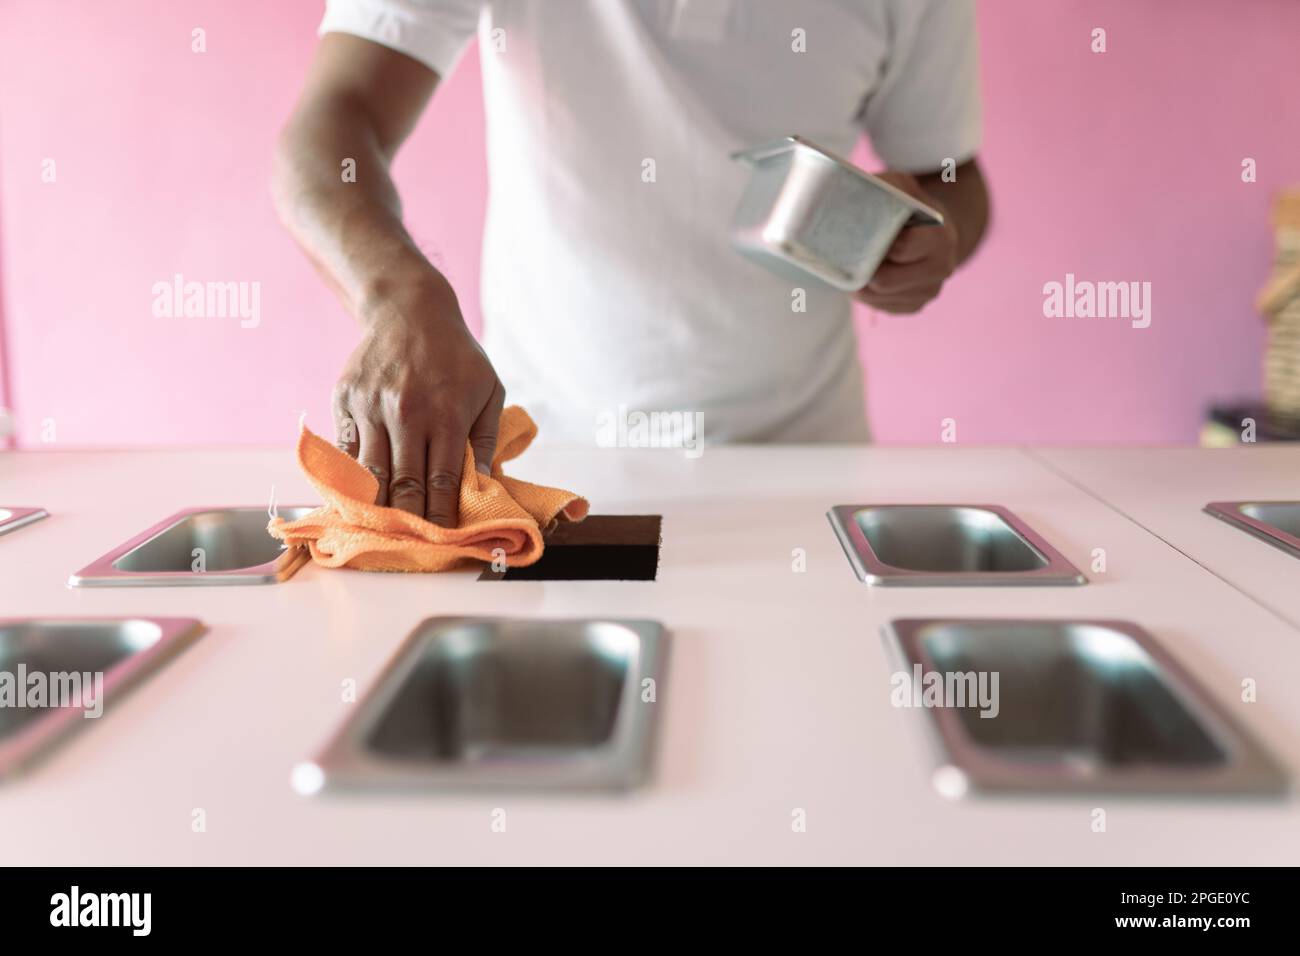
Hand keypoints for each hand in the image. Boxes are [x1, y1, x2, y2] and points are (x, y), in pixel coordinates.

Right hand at [332, 281, 504, 525]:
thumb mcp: (489, 390)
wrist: (408, 309)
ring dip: (374, 505)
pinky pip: (346, 448)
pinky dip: (350, 475)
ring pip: (368, 471)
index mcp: (447, 414)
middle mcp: (406, 412)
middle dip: (406, 519)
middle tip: (408, 543)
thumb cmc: (457, 356)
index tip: (439, 538)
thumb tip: (486, 484)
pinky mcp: (345, 399)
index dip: (438, 515)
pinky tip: (355, 496)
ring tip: (378, 530)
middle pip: (402, 483)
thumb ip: (487, 439)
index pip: (440, 480)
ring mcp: (371, 405)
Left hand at [856, 171, 959, 313]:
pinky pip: (880, 306)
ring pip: (877, 297)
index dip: (877, 243)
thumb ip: (886, 186)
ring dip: (860, 282)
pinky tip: (867, 275)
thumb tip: (848, 190)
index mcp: (941, 239)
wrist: (937, 234)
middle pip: (884, 280)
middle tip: (849, 253)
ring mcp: (928, 292)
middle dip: (863, 267)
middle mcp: (940, 270)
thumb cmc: (913, 208)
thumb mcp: (905, 187)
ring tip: (854, 263)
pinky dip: (867, 293)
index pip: (900, 248)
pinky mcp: (915, 306)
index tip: (863, 234)